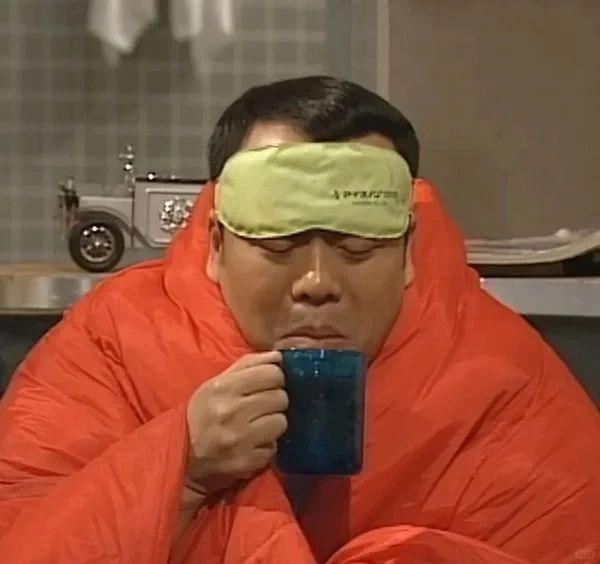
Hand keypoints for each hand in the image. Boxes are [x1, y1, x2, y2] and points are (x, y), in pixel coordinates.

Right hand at [185, 351, 287, 493]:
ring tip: (259, 424)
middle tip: (263, 405)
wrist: (181, 455)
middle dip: (275, 400)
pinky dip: (266, 445)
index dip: (275, 377)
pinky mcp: (247, 462)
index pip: (272, 374)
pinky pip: (273, 447)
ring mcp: (240, 439)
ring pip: (281, 422)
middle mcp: (232, 412)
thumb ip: (248, 364)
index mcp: (223, 388)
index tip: (269, 383)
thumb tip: (278, 356)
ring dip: (273, 423)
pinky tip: (253, 443)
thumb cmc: (202, 412)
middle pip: (280, 397)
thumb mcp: (217, 382)